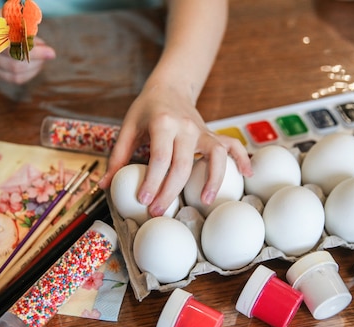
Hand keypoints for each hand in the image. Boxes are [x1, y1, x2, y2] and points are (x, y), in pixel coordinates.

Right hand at [0, 37, 55, 84]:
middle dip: (37, 62)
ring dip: (33, 69)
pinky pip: (8, 79)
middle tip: (47, 53)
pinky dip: (24, 74)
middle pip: (15, 66)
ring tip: (41, 60)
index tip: (51, 52)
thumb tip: (42, 46)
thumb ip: (20, 30)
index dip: (35, 52)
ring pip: (13, 75)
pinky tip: (32, 66)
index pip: (15, 49)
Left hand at [99, 83, 252, 216]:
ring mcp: (203, 131)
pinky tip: (248, 175)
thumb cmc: (146, 109)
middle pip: (183, 165)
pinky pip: (233, 146)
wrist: (170, 87)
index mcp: (162, 123)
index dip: (153, 181)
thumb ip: (117, 157)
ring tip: (205, 201)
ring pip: (215, 157)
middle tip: (159, 212)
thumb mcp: (128, 127)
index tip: (144, 201)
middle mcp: (186, 127)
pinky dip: (242, 159)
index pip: (160, 157)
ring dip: (213, 180)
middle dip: (171, 192)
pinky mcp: (213, 135)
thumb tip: (105, 186)